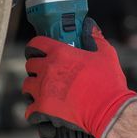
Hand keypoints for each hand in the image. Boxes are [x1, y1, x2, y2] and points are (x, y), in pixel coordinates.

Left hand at [23, 18, 136, 137]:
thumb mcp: (105, 53)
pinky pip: (29, 109)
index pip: (36, 44)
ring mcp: (43, 89)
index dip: (35, 47)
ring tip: (42, 92)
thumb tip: (89, 26)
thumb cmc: (108, 82)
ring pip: (27, 86)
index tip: (38, 52)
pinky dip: (34, 111)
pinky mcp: (43, 108)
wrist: (109, 110)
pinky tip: (41, 112)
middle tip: (45, 73)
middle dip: (36, 68)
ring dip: (33, 88)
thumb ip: (94, 37)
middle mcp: (48, 69)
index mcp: (60, 53)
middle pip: (30, 65)